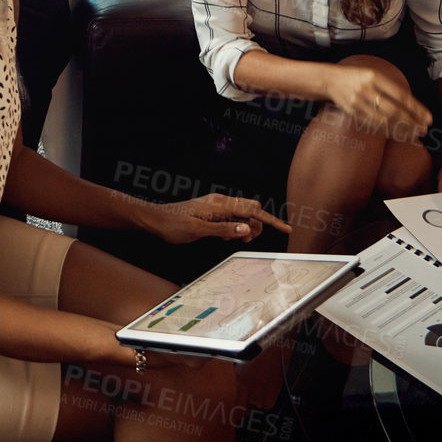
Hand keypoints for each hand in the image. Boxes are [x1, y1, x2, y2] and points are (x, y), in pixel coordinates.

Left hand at [149, 194, 293, 243]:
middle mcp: (220, 201)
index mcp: (219, 204)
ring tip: (232, 239)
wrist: (155, 220)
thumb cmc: (173, 224)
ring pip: (242, 215)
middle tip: (245, 240)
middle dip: (256, 225)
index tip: (286, 228)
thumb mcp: (199, 230)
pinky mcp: (212, 211)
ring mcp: (216, 206)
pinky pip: (232, 218)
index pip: (252, 210)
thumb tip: (247, 228)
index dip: (270, 220)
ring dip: (244, 228)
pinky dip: (234, 228)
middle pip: (252, 210)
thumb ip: (224, 229)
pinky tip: (225, 236)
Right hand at [324, 64, 430, 139]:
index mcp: (374, 77)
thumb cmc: (357, 77)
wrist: (330, 80)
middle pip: (393, 110)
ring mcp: (357, 101)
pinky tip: (397, 134)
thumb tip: (414, 107)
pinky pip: (372, 124)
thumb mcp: (374, 75)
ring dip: (401, 129)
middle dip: (411, 122)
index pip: (400, 95)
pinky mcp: (351, 111)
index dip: (416, 109)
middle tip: (423, 129)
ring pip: (383, 120)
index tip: (428, 118)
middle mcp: (366, 89)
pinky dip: (387, 130)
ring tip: (414, 134)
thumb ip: (391, 88)